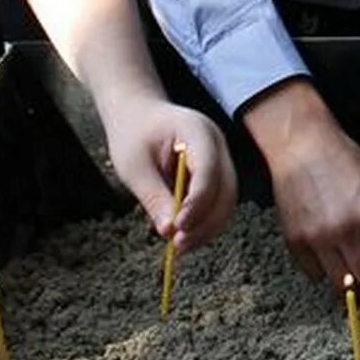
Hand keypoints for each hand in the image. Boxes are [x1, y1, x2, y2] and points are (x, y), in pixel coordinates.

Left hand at [103, 96, 236, 251]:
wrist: (138, 114)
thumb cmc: (132, 134)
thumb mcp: (134, 166)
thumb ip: (153, 196)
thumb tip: (168, 231)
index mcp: (198, 131)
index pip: (208, 171)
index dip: (197, 204)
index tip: (178, 230)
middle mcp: (217, 144)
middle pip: (227, 189)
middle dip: (207, 222)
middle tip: (179, 245)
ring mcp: (220, 157)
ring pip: (227, 200)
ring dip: (207, 226)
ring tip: (180, 245)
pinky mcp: (215, 172)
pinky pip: (217, 201)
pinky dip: (204, 221)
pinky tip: (184, 235)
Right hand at [242, 81, 359, 293]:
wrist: (301, 145)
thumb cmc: (345, 159)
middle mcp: (348, 228)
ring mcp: (319, 238)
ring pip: (344, 285)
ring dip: (355, 277)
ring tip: (355, 259)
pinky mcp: (295, 242)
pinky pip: (316, 276)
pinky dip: (327, 270)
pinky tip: (330, 252)